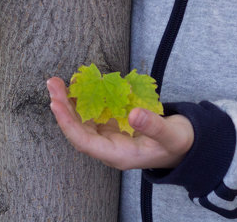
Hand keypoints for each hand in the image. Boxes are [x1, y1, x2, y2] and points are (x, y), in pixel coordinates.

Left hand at [47, 77, 194, 171]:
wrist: (183, 144)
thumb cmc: (177, 143)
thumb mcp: (170, 135)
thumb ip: (153, 126)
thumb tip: (133, 114)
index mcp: (118, 154)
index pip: (85, 142)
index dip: (68, 124)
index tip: (55, 104)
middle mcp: (108, 146)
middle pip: (78, 129)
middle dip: (63, 107)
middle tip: (52, 83)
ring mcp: (109, 134)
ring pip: (82, 119)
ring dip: (69, 101)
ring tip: (58, 81)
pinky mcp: (112, 123)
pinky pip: (93, 111)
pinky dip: (84, 97)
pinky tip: (79, 82)